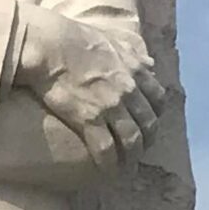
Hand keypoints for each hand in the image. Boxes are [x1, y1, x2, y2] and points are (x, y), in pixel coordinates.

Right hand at [14, 8, 165, 167]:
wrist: (50, 45)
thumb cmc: (75, 37)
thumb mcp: (113, 39)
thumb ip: (133, 51)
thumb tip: (150, 62)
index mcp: (135, 70)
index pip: (158, 99)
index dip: (156, 115)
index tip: (149, 123)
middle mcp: (129, 90)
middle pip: (148, 124)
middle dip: (147, 142)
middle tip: (139, 151)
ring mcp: (111, 106)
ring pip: (132, 141)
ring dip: (131, 158)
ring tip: (126, 167)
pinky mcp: (90, 119)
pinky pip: (106, 148)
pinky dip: (109, 164)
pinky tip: (106, 172)